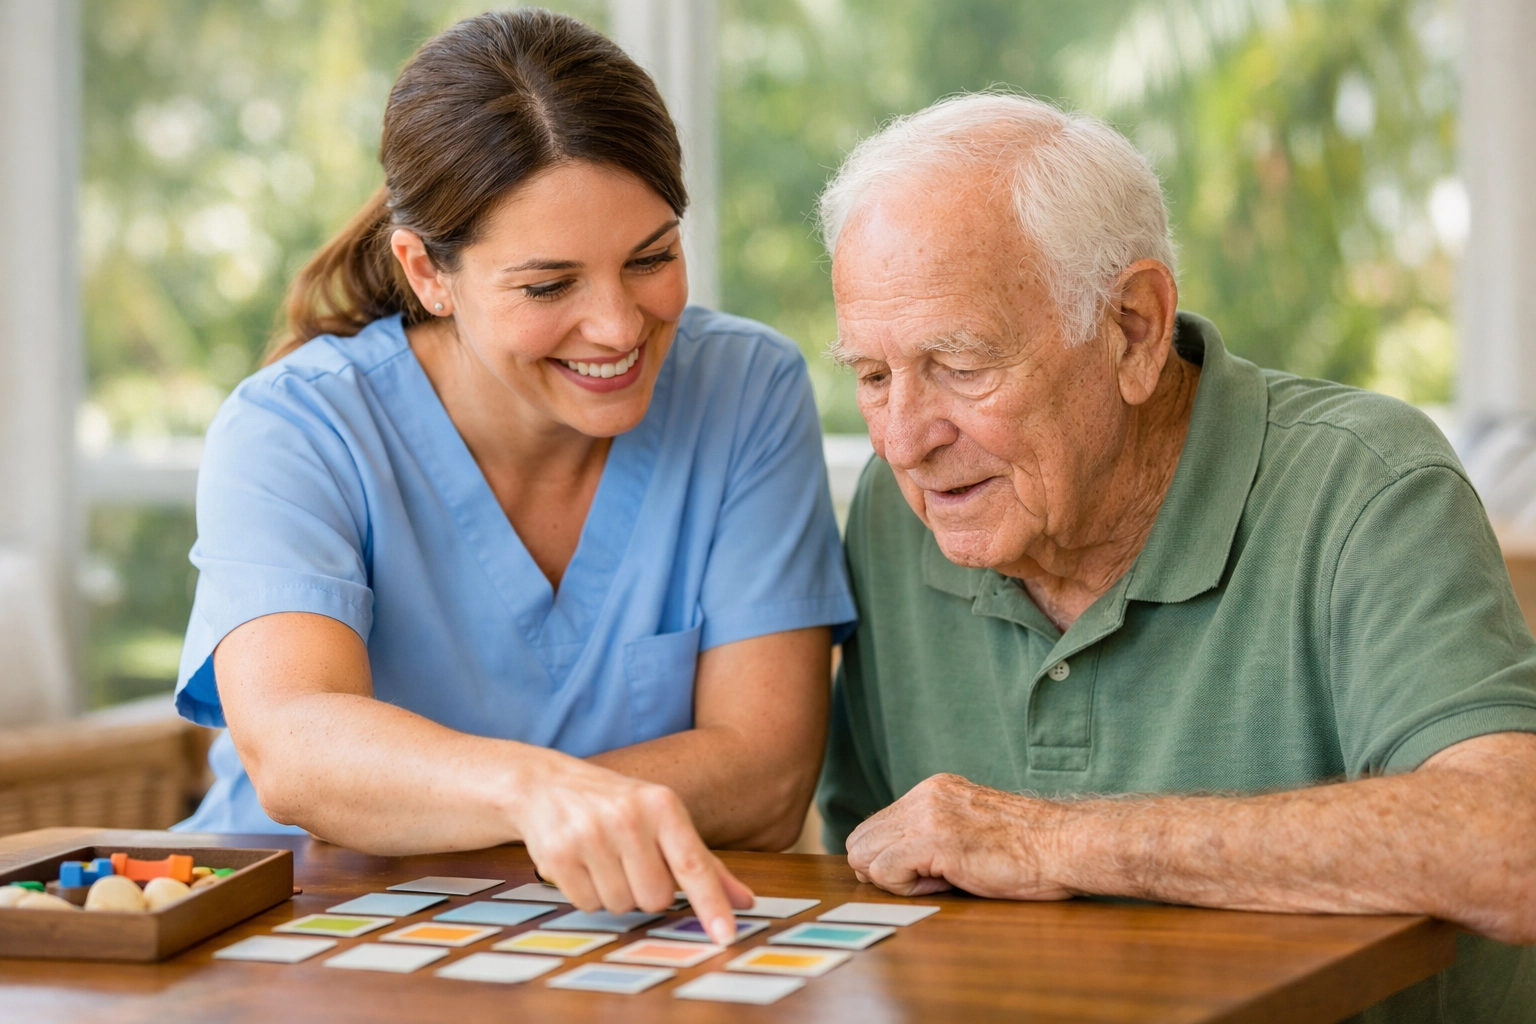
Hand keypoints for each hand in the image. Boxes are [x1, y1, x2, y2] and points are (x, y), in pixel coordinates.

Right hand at [512, 751, 753, 944]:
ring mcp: (590, 836)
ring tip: (603, 858)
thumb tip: (745, 902)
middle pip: (656, 898)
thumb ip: (703, 863)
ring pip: (622, 905)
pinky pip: (588, 905)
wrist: (545, 784)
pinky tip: (581, 863)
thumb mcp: (662, 819)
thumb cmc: (616, 805)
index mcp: (662, 805)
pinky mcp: (558, 856)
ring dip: (616, 892)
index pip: (693, 865)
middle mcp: (628, 817)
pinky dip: (588, 893)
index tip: (727, 935)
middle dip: (647, 891)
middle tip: (631, 861)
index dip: (712, 903)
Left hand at [845, 773, 1072, 900]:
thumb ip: (934, 833)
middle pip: (861, 840)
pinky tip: (946, 882)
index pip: (875, 827)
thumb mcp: (971, 828)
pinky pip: (884, 871)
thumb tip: (894, 863)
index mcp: (933, 790)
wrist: (1066, 844)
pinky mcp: (932, 838)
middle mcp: (924, 795)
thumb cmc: (1031, 849)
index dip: (891, 860)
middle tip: (928, 881)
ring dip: (895, 880)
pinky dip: (906, 888)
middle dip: (884, 870)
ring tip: (941, 880)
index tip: (929, 872)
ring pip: (864, 855)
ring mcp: (927, 814)